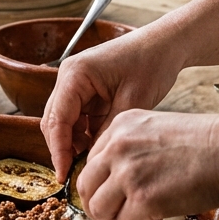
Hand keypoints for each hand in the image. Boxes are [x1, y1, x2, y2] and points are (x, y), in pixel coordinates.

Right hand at [40, 28, 183, 180]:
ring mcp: (75, 84)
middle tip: (75, 175)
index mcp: (75, 74)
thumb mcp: (132, 102)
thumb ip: (108, 131)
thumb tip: (92, 160)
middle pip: (53, 121)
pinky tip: (96, 148)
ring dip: (73, 143)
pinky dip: (83, 135)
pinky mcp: (85, 91)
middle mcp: (68, 77)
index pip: (56, 119)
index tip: (63, 174)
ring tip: (90, 162)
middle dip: (62, 149)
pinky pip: (77, 119)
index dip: (58, 150)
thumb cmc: (151, 63)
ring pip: (63, 122)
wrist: (165, 44)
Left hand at [76, 110, 218, 219]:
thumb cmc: (208, 144)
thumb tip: (116, 181)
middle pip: (86, 186)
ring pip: (99, 209)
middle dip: (99, 207)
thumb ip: (132, 149)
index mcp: (120, 126)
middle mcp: (117, 146)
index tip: (116, 196)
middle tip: (119, 216)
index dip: (101, 185)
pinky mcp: (143, 198)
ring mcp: (128, 172)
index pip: (91, 162)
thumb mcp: (159, 130)